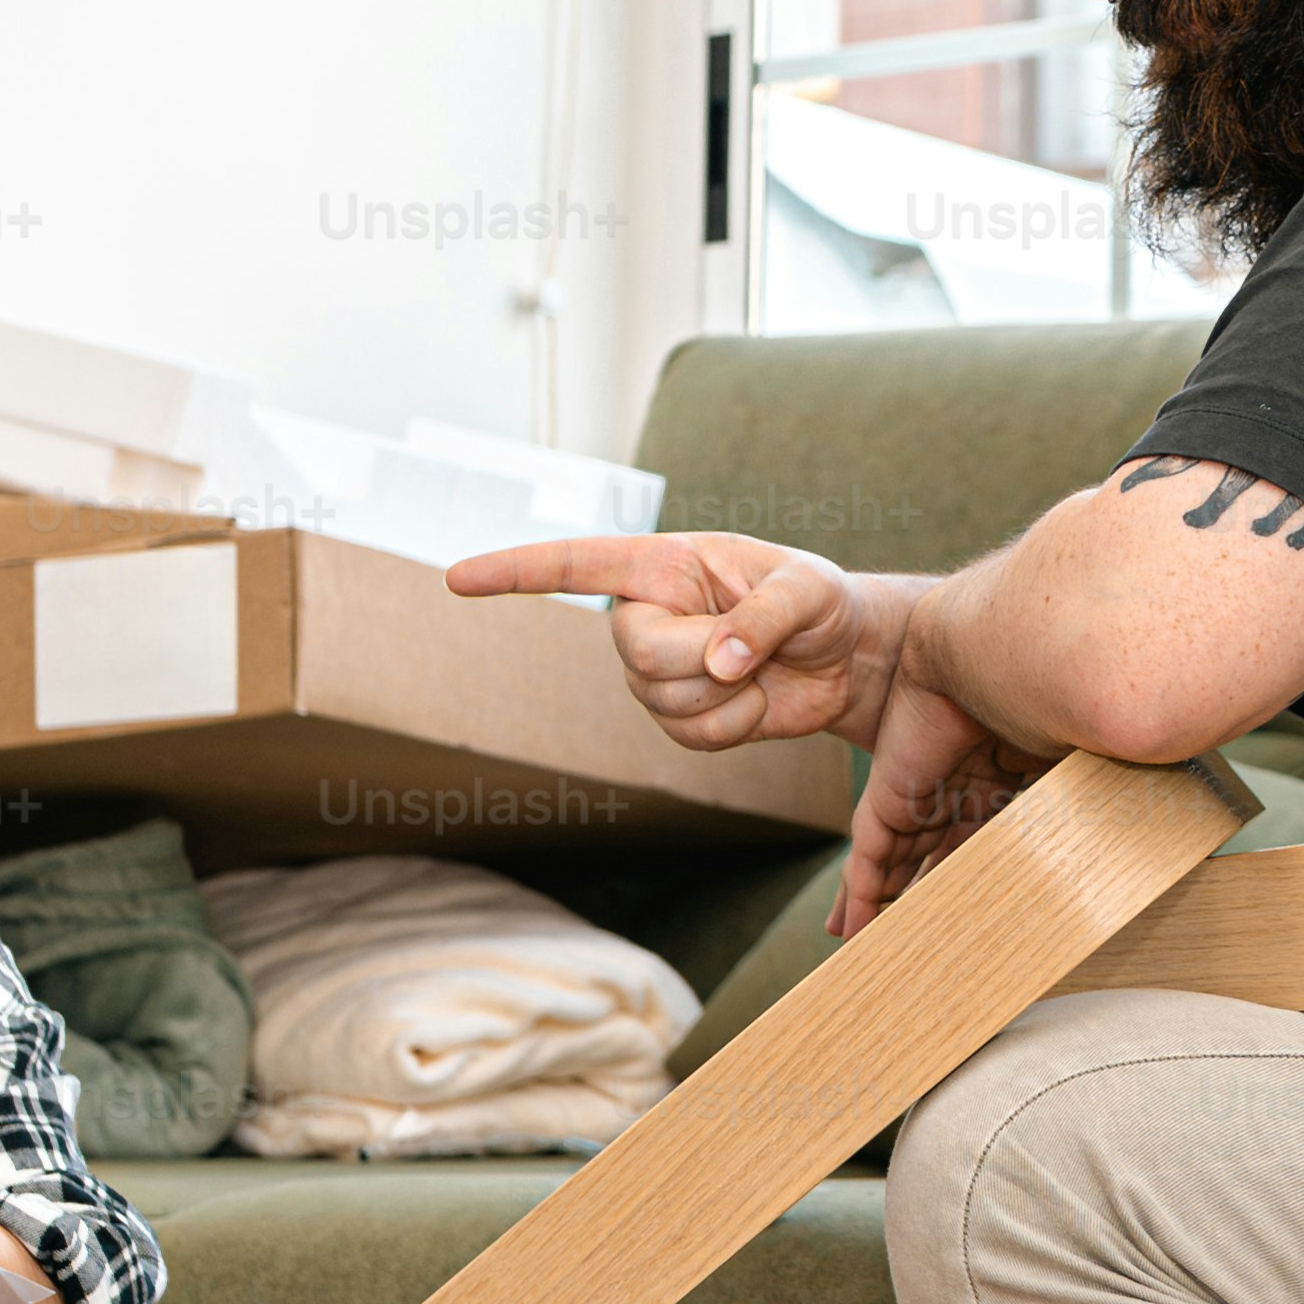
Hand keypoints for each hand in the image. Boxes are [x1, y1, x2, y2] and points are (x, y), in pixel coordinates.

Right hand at [449, 531, 907, 753]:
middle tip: (752, 648)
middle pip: (638, 653)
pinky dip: (737, 728)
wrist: (846, 660)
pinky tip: (757, 702)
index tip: (457, 577)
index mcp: (663, 565)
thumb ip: (765, 617)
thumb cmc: (823, 603)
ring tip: (762, 670)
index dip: (513, 571)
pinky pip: (692, 739)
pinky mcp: (681, 718)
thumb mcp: (808, 590)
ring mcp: (658, 672)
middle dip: (703, 659)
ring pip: (665, 702)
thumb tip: (721, 661)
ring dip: (728, 697)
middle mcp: (647, 616)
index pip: (574, 563)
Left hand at [836, 675, 1051, 934]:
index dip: (975, 884)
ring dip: (889, 909)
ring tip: (883, 957)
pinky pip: (870, 859)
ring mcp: (918, 797)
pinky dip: (862, 897)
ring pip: (896, 866)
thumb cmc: (1041, 705)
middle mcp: (954, 795)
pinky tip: (853, 935)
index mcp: (996, 788)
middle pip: (931, 861)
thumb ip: (1069, 814)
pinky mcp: (888, 799)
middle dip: (923, 902)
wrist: (996, 660)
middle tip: (918, 951)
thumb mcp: (1063, 773)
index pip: (979, 848)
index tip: (980, 929)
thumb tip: (1105, 863)